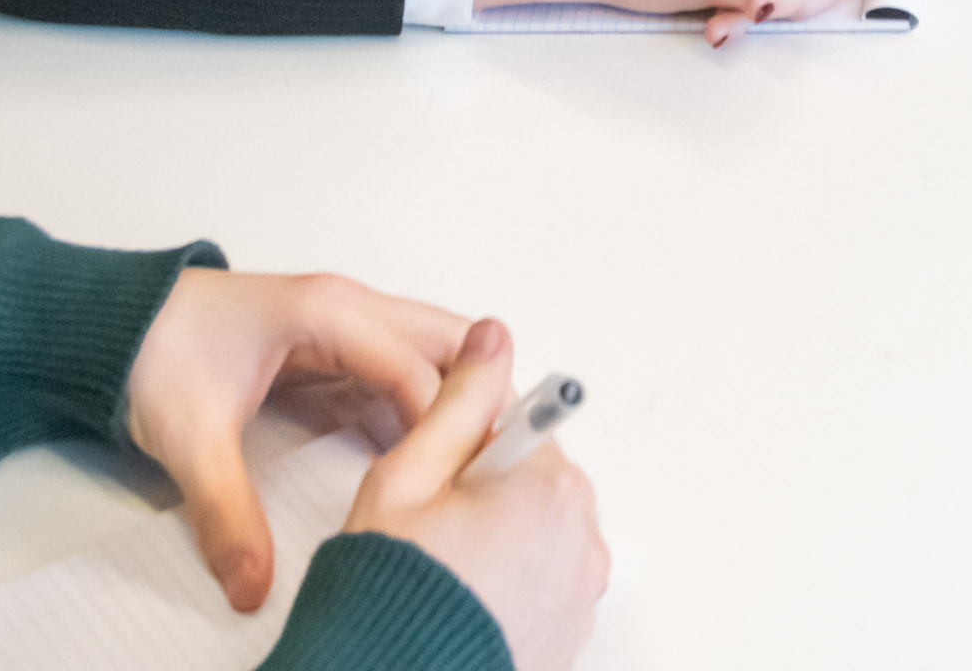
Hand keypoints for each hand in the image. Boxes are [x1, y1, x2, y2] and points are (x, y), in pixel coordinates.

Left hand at [125, 269, 471, 611]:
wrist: (114, 324)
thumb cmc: (152, 350)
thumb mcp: (190, 437)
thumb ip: (226, 512)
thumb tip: (253, 580)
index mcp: (327, 314)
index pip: (419, 368)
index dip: (449, 423)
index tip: (463, 478)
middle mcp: (350, 310)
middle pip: (451, 342)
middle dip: (482, 398)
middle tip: (496, 464)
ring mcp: (347, 328)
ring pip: (435, 355)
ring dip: (459, 403)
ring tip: (471, 469)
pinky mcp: (337, 352)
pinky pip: (402, 376)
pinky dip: (425, 413)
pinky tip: (423, 462)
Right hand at [349, 316, 607, 667]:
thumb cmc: (388, 590)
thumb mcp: (409, 476)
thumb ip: (458, 400)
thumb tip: (491, 338)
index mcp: (552, 490)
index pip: (520, 431)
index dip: (465, 450)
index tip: (442, 481)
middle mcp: (582, 540)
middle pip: (534, 482)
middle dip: (487, 493)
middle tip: (432, 529)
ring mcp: (581, 593)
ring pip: (539, 532)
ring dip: (501, 538)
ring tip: (446, 568)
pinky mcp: (570, 633)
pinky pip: (545, 582)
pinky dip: (512, 583)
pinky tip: (465, 598)